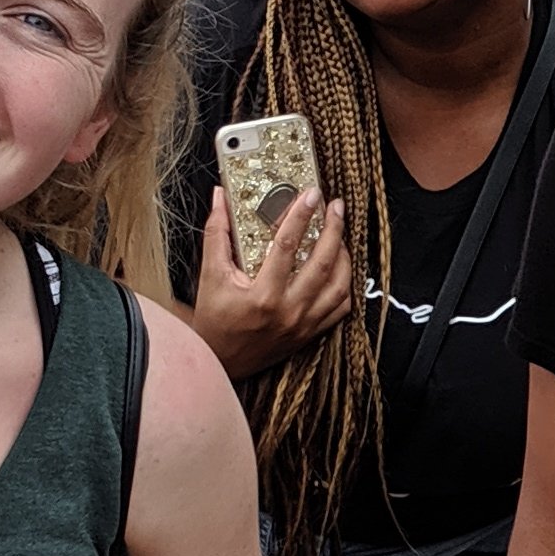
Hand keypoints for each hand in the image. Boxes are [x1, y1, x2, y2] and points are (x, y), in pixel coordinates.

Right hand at [185, 187, 352, 378]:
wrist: (220, 361)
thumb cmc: (214, 320)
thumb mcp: (210, 275)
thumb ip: (217, 233)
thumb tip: (220, 196)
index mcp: (263, 296)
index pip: (287, 246)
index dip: (300, 216)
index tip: (311, 194)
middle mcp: (288, 311)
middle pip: (322, 263)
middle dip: (333, 229)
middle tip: (335, 206)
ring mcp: (303, 324)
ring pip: (338, 286)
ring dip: (343, 256)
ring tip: (339, 233)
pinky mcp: (310, 334)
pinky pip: (340, 307)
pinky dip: (344, 284)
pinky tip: (338, 266)